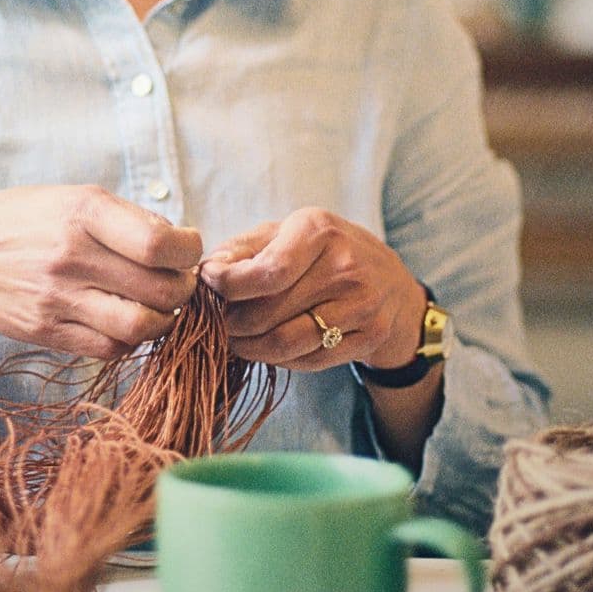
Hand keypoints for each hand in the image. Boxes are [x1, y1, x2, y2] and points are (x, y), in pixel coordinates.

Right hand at [0, 184, 200, 366]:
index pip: (161, 244)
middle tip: (177, 282)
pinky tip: (123, 321)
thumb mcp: (67, 196)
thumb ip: (120, 217)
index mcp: (83, 211)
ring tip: (156, 306)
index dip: (189, 252)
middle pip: (160, 290)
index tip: (187, 251)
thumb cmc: (21, 221)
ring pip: (141, 326)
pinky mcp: (48, 331)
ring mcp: (58, 298)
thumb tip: (177, 242)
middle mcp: (71, 254)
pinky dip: (129, 340)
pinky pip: (111, 348)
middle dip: (183, 289)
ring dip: (162, 320)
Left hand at [200, 207, 425, 372]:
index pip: (268, 272)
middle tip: (214, 322)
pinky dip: (279, 359)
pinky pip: (310, 360)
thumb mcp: (284, 232)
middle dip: (231, 322)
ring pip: (288, 343)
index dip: (229, 285)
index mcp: (319, 231)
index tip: (207, 284)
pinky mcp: (371, 336)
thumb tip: (205, 272)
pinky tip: (266, 348)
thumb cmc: (320, 250)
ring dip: (249, 347)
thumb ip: (241, 249)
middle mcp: (345, 266)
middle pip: (271, 312)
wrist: (387, 277)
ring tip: (233, 339)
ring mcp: (363, 304)